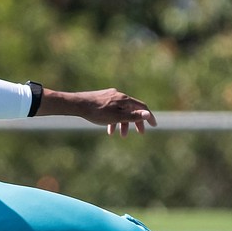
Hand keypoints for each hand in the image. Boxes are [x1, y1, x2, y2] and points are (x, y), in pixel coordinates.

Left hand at [37, 87, 156, 135]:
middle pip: (132, 108)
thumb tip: (148, 114)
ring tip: (120, 135)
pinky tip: (109, 129)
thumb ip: (132, 116)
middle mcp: (119, 95)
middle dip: (136, 121)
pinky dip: (113, 119)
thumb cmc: (97, 112)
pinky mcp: (102, 98)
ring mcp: (110, 96)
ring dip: (123, 123)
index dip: (149, 117)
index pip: (142, 107)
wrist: (77, 104)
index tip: (154, 126)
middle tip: (140, 133)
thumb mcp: (116, 117)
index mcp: (124, 99)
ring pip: (121, 110)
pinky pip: (112, 109)